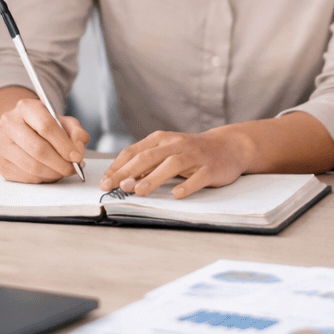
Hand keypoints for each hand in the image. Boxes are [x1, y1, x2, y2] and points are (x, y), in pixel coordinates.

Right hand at [0, 96, 88, 182]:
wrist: (20, 131)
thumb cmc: (44, 127)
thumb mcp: (64, 122)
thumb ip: (76, 132)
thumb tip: (78, 150)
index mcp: (26, 107)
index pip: (46, 126)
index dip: (64, 145)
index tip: (76, 157)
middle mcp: (8, 123)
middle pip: (38, 149)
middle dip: (60, 163)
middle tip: (72, 169)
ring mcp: (1, 144)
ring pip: (32, 166)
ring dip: (53, 173)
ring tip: (62, 171)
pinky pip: (25, 177)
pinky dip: (42, 179)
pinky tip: (48, 173)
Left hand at [101, 127, 250, 198]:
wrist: (228, 146)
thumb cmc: (191, 152)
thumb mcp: (168, 152)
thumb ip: (147, 164)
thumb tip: (122, 180)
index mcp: (162, 139)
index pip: (135, 151)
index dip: (119, 166)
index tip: (105, 182)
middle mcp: (176, 144)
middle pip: (149, 156)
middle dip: (129, 172)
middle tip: (114, 187)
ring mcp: (195, 156)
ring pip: (172, 164)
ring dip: (154, 178)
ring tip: (139, 191)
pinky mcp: (211, 168)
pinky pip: (198, 177)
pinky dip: (187, 185)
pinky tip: (177, 194)